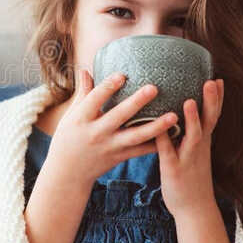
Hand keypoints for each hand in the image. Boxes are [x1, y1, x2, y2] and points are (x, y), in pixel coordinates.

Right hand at [37, 66, 181, 197]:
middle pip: (119, 116)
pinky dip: (157, 144)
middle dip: (136, 102)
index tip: (122, 75)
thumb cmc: (68, 138)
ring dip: (156, 127)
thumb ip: (83, 93)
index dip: (108, 87)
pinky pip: (141, 150)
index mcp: (81, 119)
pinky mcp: (120, 156)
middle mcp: (97, 133)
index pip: (95, 100)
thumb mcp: (71, 115)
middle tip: (154, 88)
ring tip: (173, 116)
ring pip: (135, 136)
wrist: (68, 173)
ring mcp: (110, 146)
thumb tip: (86, 69)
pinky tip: (174, 136)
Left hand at [156, 78, 222, 221]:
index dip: (217, 99)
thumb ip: (191, 135)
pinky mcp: (173, 169)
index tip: (218, 79)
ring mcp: (187, 158)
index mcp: (203, 142)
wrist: (194, 209)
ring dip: (193, 119)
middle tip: (212, 81)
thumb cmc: (191, 179)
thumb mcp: (195, 154)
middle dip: (211, 101)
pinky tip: (159, 128)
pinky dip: (164, 139)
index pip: (213, 116)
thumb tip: (181, 116)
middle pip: (209, 121)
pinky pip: (168, 152)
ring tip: (190, 101)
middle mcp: (198, 147)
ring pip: (193, 136)